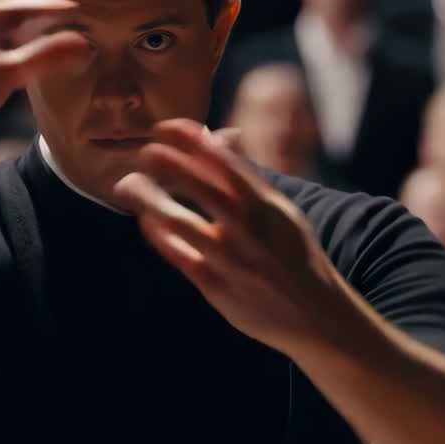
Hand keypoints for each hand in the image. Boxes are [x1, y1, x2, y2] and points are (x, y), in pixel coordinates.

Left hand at [113, 118, 346, 355]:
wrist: (315, 316)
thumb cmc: (293, 256)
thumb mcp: (280, 211)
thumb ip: (246, 176)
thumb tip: (221, 135)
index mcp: (267, 205)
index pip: (224, 161)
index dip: (191, 140)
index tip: (165, 127)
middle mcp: (249, 229)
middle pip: (200, 186)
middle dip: (167, 163)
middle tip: (145, 151)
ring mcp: (231, 260)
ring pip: (180, 223)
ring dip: (150, 199)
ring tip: (129, 183)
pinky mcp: (217, 289)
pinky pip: (179, 256)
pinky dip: (159, 235)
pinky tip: (146, 219)